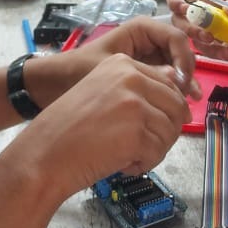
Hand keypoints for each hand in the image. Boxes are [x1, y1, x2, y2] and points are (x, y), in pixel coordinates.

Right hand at [7, 53, 191, 201]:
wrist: (44, 154)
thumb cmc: (69, 130)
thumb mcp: (104, 94)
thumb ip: (138, 91)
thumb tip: (183, 104)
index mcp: (122, 63)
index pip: (168, 84)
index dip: (166, 112)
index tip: (151, 128)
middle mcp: (131, 77)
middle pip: (176, 106)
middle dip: (165, 132)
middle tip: (143, 147)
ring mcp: (135, 103)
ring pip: (170, 131)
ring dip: (154, 150)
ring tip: (128, 156)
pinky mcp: (137, 131)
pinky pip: (158, 152)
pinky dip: (145, 164)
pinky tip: (123, 165)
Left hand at [28, 17, 200, 106]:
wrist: (53, 85)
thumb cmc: (77, 70)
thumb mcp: (111, 69)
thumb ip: (146, 73)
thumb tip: (178, 81)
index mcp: (141, 29)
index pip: (176, 38)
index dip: (185, 59)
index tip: (183, 83)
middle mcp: (148, 40)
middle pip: (180, 54)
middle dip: (187, 75)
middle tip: (191, 99)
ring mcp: (147, 58)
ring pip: (175, 70)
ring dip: (182, 87)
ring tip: (187, 108)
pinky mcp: (144, 76)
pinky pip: (164, 82)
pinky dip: (171, 95)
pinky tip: (174, 111)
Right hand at [165, 0, 227, 60]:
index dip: (174, 1)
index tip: (184, 9)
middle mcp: (199, 12)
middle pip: (179, 21)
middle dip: (190, 31)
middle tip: (208, 37)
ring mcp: (206, 29)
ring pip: (194, 41)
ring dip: (209, 48)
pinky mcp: (216, 44)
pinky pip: (211, 52)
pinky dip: (223, 55)